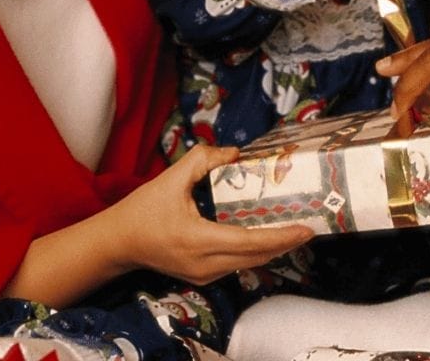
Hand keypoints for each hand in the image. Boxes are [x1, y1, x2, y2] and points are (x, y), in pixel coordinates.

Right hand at [112, 145, 312, 284]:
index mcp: (198, 240)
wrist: (118, 243)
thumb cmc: (143, 209)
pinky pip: (237, 264)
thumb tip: (236, 153)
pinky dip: (256, 250)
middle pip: (256, 256)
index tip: (305, 228)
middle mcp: (205, 263)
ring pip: (248, 263)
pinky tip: (269, 235)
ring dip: (273, 248)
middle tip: (311, 225)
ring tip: (296, 229)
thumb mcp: (172, 177)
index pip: (249, 241)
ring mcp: (204, 274)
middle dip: (286, 243)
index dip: (280, 236)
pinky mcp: (202, 275)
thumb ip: (205, 159)